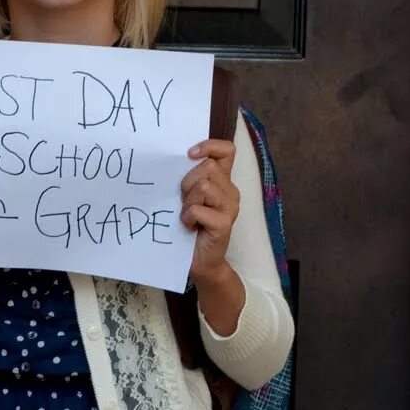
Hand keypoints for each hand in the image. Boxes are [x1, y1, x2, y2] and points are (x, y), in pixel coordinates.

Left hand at [181, 138, 240, 281]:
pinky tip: (189, 227)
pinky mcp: (224, 224)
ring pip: (204, 186)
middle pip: (208, 167)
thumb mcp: (189, 197)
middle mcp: (230, 191)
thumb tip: (178, 158)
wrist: (200, 262)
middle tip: (183, 201)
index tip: (190, 154)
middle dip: (188, 182)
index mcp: (223, 181)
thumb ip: (190, 178)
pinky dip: (187, 217)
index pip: (226, 150)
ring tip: (187, 216)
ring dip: (188, 202)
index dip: (209, 146)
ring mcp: (230, 207)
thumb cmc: (190, 227)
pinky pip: (199, 209)